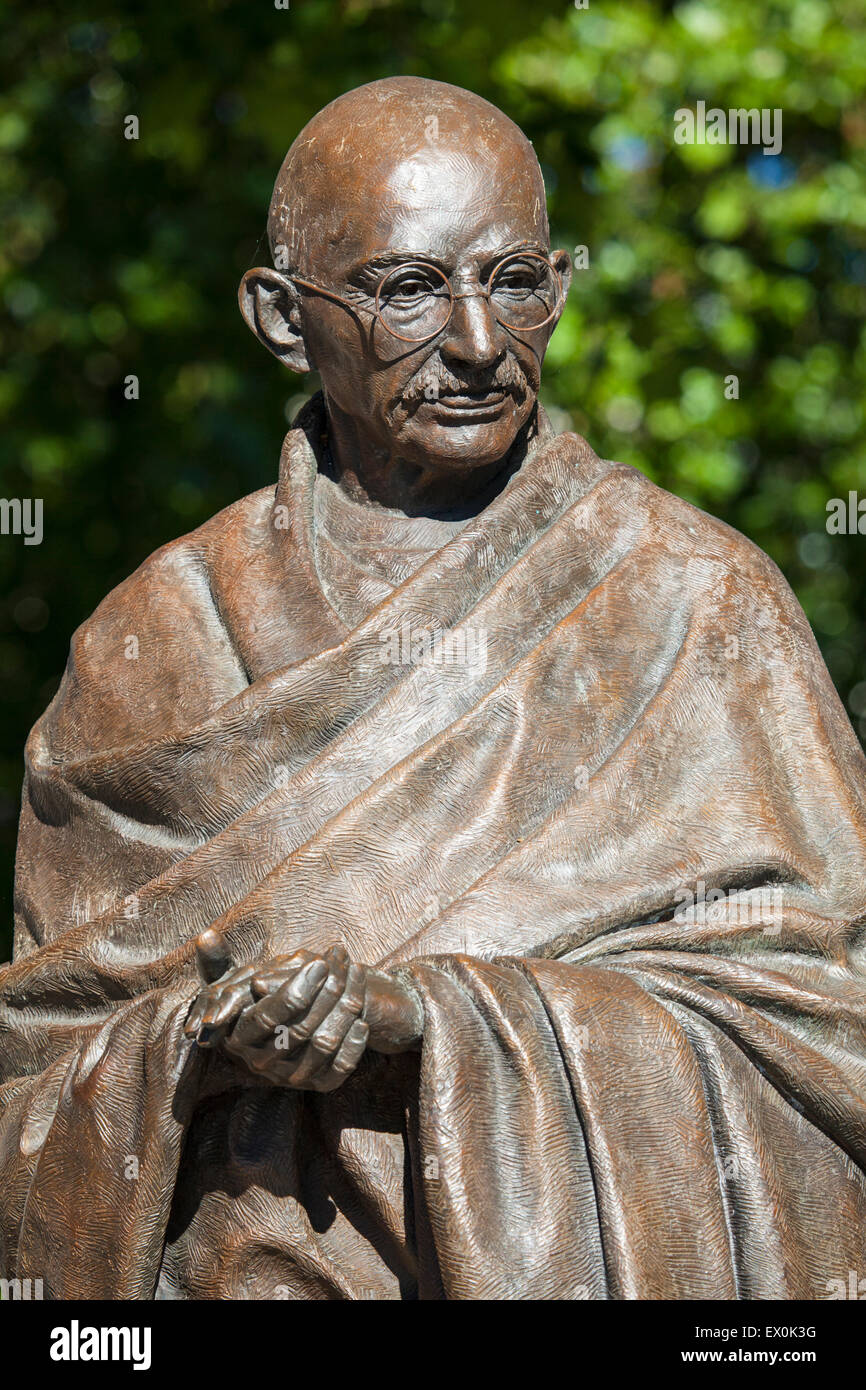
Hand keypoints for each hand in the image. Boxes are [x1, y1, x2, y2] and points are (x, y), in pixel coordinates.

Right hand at [184, 934, 422, 1092]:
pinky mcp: (320, 1085)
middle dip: (328, 992)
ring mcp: (292, 1077)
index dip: (293, 990)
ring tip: (357, 974)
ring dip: (346, 1008)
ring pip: (324, 1045)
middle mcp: (263, 1063)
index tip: (318, 963)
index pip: (266, 1018)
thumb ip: (218, 962)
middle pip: (300, 1030)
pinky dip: (354, 1044)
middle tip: (344, 962)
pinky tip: (362, 1020)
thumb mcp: (233, 981)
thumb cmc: (256, 999)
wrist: (288, 1031)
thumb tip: (205, 935)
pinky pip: (341, 1068)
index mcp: (240, 1038)